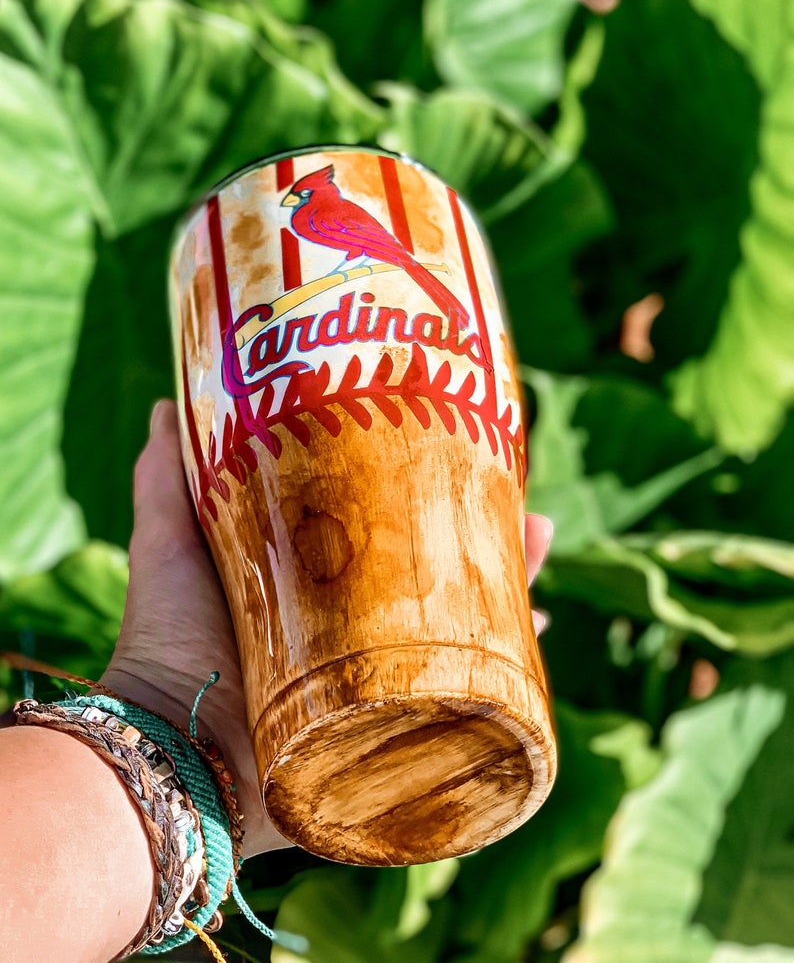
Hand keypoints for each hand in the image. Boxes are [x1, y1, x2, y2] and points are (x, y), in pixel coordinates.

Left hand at [101, 400, 552, 858]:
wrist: (175, 745)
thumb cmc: (168, 638)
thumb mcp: (168, 542)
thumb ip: (166, 477)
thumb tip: (166, 404)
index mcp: (312, 585)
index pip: (381, 528)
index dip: (416, 492)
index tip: (449, 447)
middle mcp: (352, 628)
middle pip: (431, 572)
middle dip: (478, 535)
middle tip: (516, 497)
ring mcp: (379, 676)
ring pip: (460, 622)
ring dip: (506, 584)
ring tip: (538, 538)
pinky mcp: (395, 722)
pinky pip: (467, 690)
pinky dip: (507, 665)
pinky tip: (537, 631)